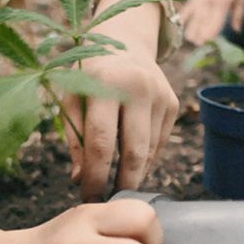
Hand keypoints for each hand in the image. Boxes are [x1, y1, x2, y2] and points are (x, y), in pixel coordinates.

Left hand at [62, 0, 179, 201]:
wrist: (124, 40)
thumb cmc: (87, 75)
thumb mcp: (70, 97)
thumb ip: (74, 138)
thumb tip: (80, 179)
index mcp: (106, 84)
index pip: (101, 144)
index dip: (96, 176)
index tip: (88, 198)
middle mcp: (138, 89)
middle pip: (133, 153)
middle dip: (122, 184)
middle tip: (109, 203)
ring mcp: (161, 96)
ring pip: (149, 151)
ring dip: (133, 174)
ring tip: (117, 188)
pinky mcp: (173, 104)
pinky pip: (158, 143)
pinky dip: (144, 159)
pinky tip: (130, 165)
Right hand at [179, 0, 243, 45]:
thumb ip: (239, 15)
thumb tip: (237, 30)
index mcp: (222, 2)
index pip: (215, 19)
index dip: (212, 30)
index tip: (209, 40)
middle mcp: (209, 1)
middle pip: (203, 20)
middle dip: (200, 33)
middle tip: (199, 44)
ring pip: (193, 17)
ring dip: (191, 28)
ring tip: (190, 39)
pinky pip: (186, 9)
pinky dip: (182, 17)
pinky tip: (180, 25)